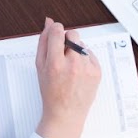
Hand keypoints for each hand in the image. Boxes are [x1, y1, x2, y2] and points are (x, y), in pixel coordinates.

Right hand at [32, 17, 100, 137]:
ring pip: (82, 45)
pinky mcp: (97, 72)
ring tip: (70, 68)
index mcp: (55, 63)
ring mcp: (87, 69)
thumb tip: (49, 22)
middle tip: (63, 55)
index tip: (56, 35)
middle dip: (67, 40)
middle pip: (73, 34)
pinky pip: (91, 54)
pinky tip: (78, 73)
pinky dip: (85, 60)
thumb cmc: (51, 92)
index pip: (58, 31)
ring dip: (76, 51)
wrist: (66, 114)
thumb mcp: (40, 67)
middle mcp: (73, 65)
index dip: (56, 30)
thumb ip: (43, 42)